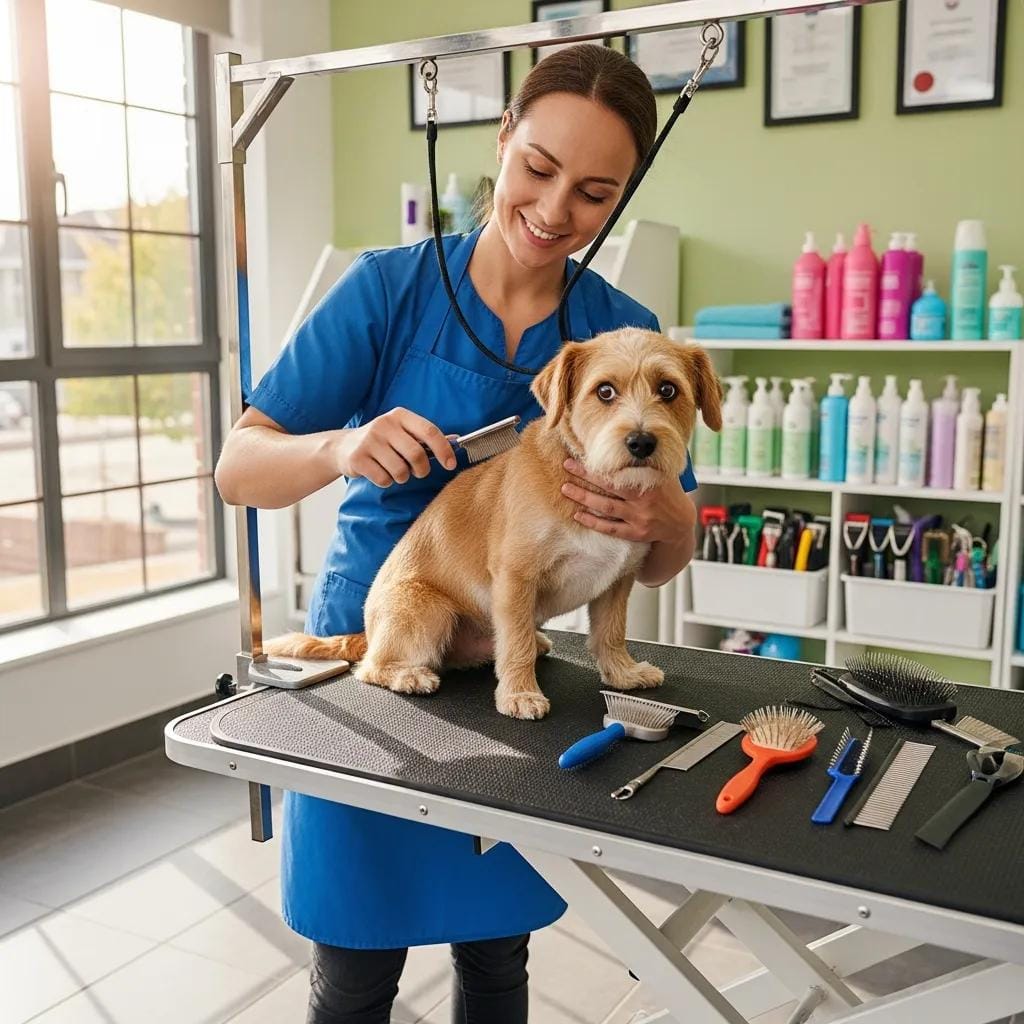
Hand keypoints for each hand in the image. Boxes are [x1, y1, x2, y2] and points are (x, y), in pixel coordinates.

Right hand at [335, 408, 455, 486]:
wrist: (344, 447)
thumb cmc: (382, 441)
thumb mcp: (403, 432)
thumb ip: (426, 437)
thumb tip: (457, 440)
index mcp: (400, 416)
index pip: (429, 431)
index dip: (444, 450)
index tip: (450, 464)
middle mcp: (384, 425)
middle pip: (416, 454)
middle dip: (422, 469)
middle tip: (418, 472)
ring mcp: (369, 441)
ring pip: (400, 471)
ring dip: (402, 477)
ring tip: (395, 471)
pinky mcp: (358, 458)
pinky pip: (384, 479)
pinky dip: (386, 481)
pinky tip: (379, 472)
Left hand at [559, 458, 696, 542]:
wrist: (681, 523)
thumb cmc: (668, 493)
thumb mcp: (663, 474)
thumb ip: (646, 462)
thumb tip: (627, 442)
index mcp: (649, 481)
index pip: (618, 471)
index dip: (597, 465)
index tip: (578, 457)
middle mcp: (643, 500)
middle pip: (608, 488)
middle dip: (585, 477)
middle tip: (566, 467)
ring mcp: (639, 518)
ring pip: (606, 508)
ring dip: (584, 498)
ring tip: (566, 489)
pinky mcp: (636, 534)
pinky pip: (611, 529)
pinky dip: (593, 522)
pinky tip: (578, 515)